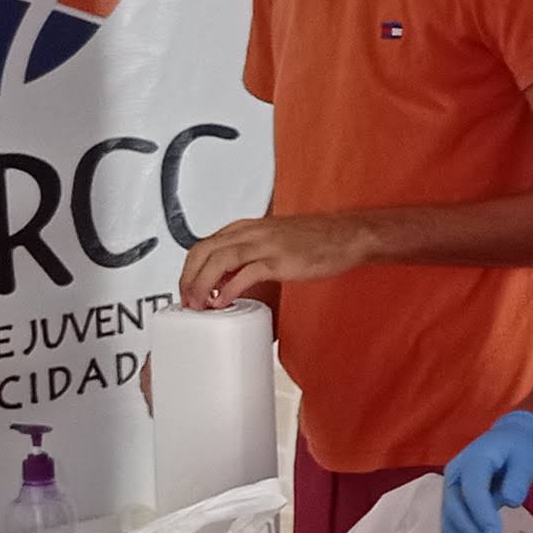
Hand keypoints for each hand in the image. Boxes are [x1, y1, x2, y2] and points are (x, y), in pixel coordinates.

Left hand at [179, 213, 373, 308]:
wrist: (346, 235)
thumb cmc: (314, 240)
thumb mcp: (271, 241)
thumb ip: (246, 255)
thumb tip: (223, 278)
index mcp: (245, 227)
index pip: (203, 245)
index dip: (188, 270)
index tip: (186, 290)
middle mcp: (250, 232)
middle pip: (203, 251)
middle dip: (188, 279)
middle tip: (187, 301)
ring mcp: (265, 244)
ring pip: (218, 260)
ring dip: (202, 285)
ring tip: (199, 305)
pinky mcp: (280, 260)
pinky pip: (245, 274)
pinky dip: (229, 289)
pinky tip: (223, 302)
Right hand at [440, 411, 532, 532]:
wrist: (510, 441)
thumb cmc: (520, 450)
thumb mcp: (527, 459)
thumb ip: (519, 479)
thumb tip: (511, 501)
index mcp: (473, 460)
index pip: (472, 491)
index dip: (482, 517)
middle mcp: (454, 475)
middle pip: (455, 511)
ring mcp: (450, 491)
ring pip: (449, 523)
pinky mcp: (453, 505)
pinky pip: (452, 528)